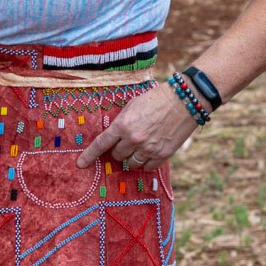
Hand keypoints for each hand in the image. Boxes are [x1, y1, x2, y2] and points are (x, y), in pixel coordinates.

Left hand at [76, 82, 196, 169]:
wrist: (184, 100)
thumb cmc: (157, 99)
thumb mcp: (133, 105)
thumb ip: (122, 122)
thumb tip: (114, 137)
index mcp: (123, 125)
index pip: (101, 144)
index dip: (89, 155)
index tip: (81, 164)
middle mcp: (134, 139)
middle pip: (117, 155)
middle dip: (120, 150)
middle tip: (129, 141)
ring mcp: (149, 148)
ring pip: (132, 163)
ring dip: (133, 157)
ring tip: (142, 145)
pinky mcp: (163, 154)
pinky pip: (148, 166)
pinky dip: (147, 161)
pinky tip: (152, 150)